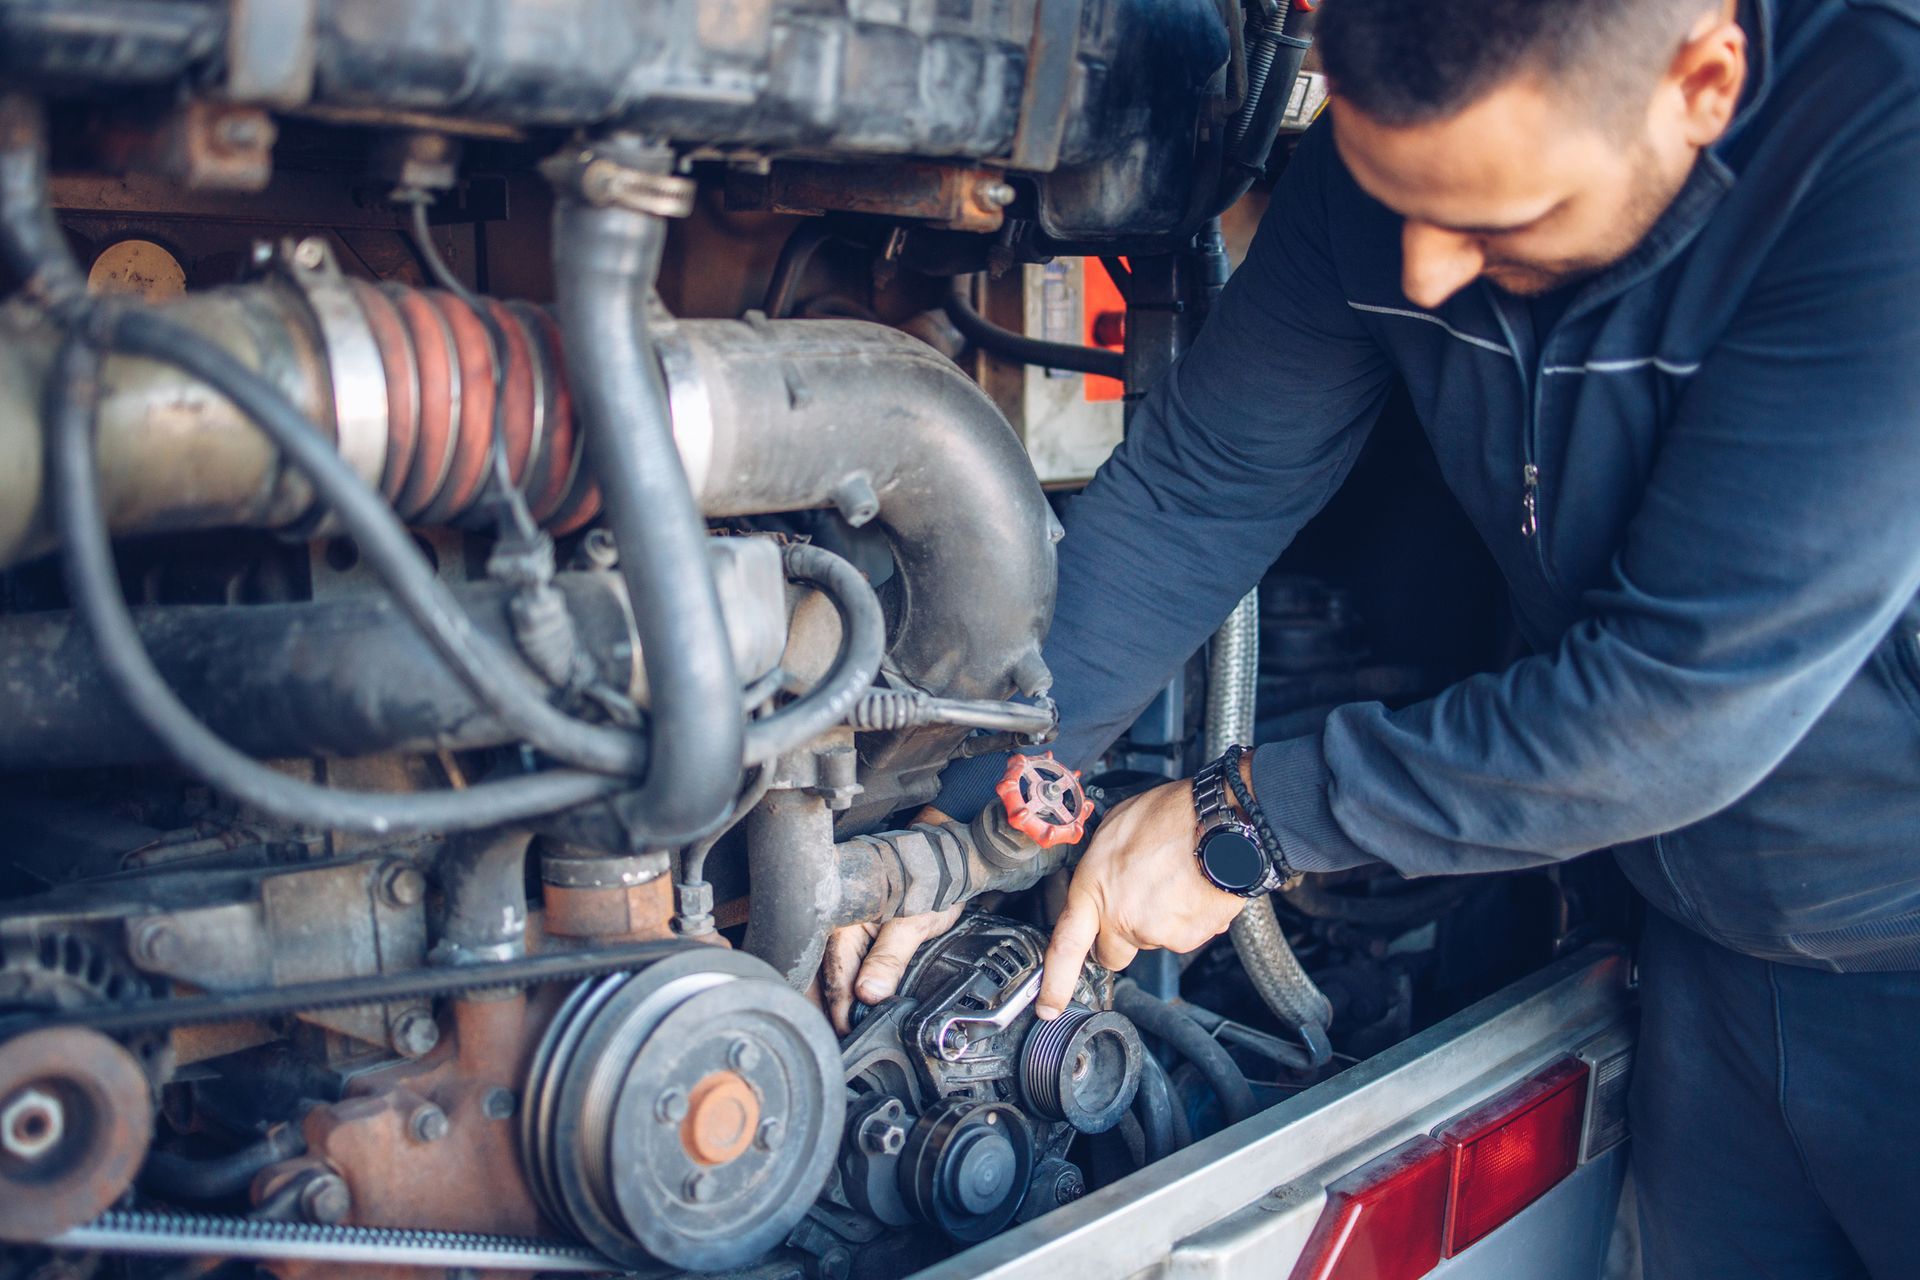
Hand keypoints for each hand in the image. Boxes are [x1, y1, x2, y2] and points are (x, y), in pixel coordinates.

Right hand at [817, 805, 960, 1034]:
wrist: (942, 857)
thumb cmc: (929, 879)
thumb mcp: (914, 922)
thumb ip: (890, 959)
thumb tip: (870, 995)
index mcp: (843, 923)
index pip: (836, 982)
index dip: (842, 1014)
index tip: (850, 1036)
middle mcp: (835, 926)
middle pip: (826, 982)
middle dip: (835, 1012)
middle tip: (848, 1040)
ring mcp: (843, 928)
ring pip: (832, 975)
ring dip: (840, 1001)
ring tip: (850, 1028)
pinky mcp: (854, 931)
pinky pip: (844, 964)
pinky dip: (848, 985)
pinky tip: (857, 1002)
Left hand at [1036, 778, 1247, 1019]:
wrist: (1222, 823)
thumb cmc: (1170, 815)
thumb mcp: (1115, 827)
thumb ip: (1103, 864)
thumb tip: (1106, 874)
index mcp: (1095, 890)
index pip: (1065, 947)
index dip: (1055, 983)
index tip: (1049, 1007)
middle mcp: (1123, 919)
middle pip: (1114, 954)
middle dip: (1120, 938)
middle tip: (1136, 905)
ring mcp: (1158, 933)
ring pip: (1154, 939)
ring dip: (1160, 919)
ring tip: (1174, 879)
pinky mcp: (1190, 938)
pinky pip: (1186, 934)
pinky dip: (1190, 917)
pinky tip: (1194, 886)